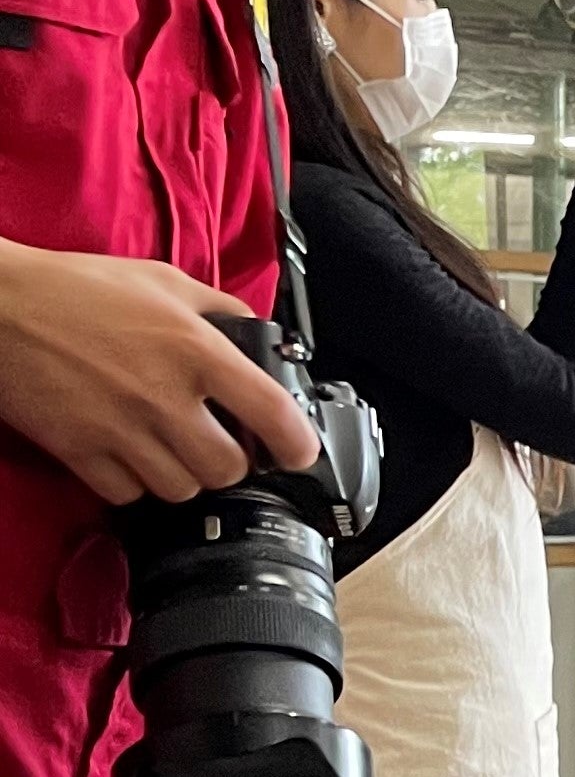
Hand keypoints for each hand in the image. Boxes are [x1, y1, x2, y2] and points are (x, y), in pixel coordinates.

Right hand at [0, 242, 316, 502]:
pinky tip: (130, 456)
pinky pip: (128, 495)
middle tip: (219, 446)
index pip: (273, 414)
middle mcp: (164, 396)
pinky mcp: (79, 450)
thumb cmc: (74, 287)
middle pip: (229, 469)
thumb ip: (219, 309)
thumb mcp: (161, 281)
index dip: (298, 444)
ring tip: (172, 450)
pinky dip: (134, 485)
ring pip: (182, 489)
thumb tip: (259, 333)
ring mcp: (121, 429)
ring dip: (184, 476)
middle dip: (231, 464)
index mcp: (195, 350)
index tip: (298, 451)